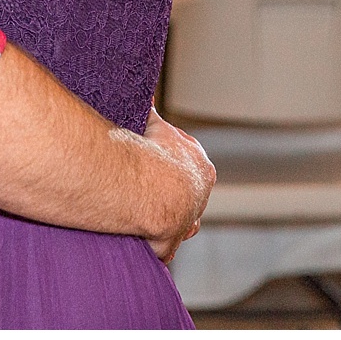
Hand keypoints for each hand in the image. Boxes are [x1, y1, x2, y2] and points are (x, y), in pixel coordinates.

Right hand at [142, 108, 212, 261]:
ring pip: (181, 223)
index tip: (151, 157)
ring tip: (147, 217)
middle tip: (146, 188)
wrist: (153, 190)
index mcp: (200, 165)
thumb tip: (145, 93)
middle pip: (186, 194)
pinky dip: (153, 245)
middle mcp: (199, 195)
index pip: (187, 162)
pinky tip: (140, 240)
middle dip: (170, 192)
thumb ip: (150, 112)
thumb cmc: (153, 155)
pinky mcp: (169, 243)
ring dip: (168, 220)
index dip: (168, 159)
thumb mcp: (153, 125)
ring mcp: (186, 220)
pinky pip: (162, 247)